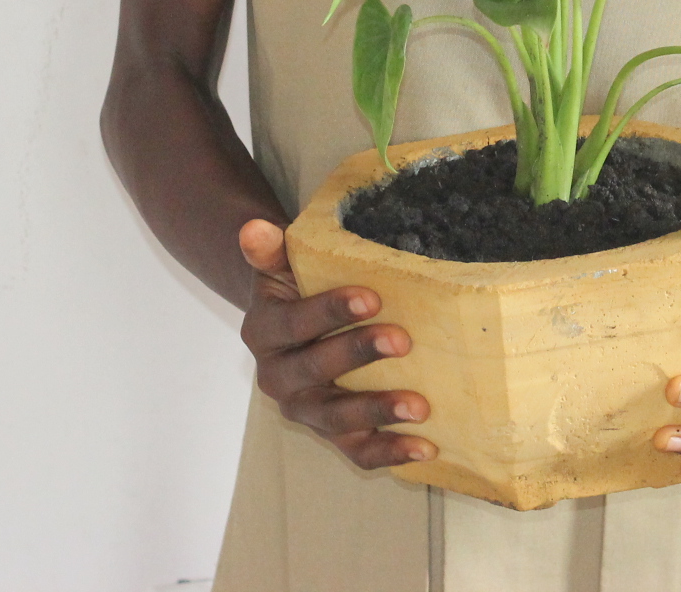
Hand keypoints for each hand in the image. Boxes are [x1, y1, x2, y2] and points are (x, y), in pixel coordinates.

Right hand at [236, 219, 434, 469]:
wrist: (294, 326)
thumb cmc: (300, 288)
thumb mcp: (284, 266)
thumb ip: (273, 251)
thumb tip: (254, 228)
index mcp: (264, 333)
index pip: (294, 323)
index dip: (329, 311)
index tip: (371, 297)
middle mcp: (278, 378)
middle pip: (314, 372)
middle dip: (358, 355)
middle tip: (403, 341)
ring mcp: (305, 411)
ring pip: (335, 419)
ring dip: (377, 412)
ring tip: (419, 406)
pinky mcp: (332, 435)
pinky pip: (357, 452)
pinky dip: (390, 452)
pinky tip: (426, 448)